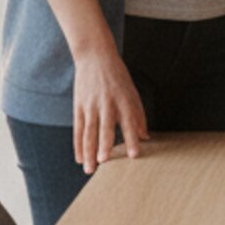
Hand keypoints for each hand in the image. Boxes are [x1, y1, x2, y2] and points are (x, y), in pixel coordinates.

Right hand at [71, 45, 148, 170]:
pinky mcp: (79, 105)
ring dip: (89, 151)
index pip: (129, 122)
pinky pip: (78, 129)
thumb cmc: (117, 76)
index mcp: (124, 99)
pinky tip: (79, 159)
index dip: (131, 138)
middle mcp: (107, 103)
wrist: (95, 56)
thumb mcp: (132, 92)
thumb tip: (145, 137)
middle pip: (105, 127)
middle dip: (105, 145)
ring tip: (90, 168)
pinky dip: (78, 145)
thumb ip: (139, 115)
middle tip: (105, 162)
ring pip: (89, 131)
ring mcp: (91, 104)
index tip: (134, 154)